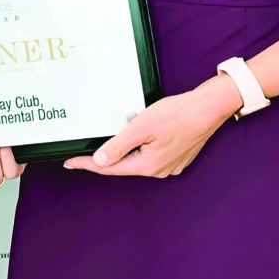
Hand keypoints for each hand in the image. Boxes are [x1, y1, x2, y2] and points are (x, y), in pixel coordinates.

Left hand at [62, 75, 241, 177]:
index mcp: (148, 165)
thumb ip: (118, 145)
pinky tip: (138, 134)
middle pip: (123, 165)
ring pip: (137, 159)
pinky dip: (139, 146)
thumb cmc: (178, 114)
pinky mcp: (176, 157)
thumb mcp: (141, 127)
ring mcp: (169, 165)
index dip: (87, 164)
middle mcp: (159, 169)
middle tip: (83, 153)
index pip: (109, 168)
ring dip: (124, 150)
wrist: (208, 108)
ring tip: (113, 138)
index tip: (70, 163)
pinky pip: (150, 154)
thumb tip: (100, 161)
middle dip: (104, 158)